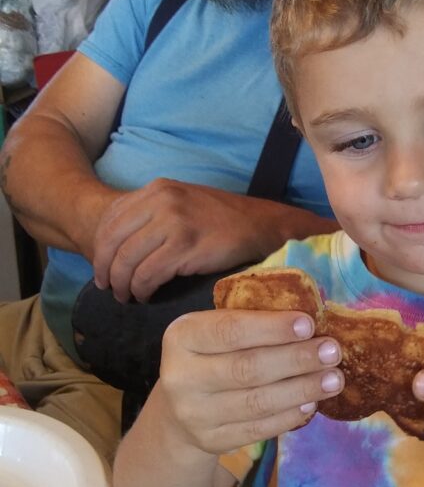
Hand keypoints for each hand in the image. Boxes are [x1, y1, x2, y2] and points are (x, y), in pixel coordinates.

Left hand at [91, 179, 272, 301]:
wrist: (261, 226)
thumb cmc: (222, 220)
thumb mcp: (182, 203)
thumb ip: (152, 214)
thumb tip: (119, 241)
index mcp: (157, 190)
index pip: (110, 220)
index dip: (99, 249)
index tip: (102, 269)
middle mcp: (162, 201)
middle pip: (113, 241)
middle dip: (105, 269)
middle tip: (108, 288)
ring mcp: (174, 222)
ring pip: (128, 260)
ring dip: (122, 284)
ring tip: (127, 296)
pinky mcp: (186, 246)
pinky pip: (149, 274)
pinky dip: (142, 289)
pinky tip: (146, 296)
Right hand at [156, 307, 344, 454]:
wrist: (180, 407)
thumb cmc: (213, 355)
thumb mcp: (217, 329)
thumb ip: (253, 321)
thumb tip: (312, 321)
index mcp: (182, 337)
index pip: (230, 330)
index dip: (272, 328)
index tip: (309, 324)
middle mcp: (180, 376)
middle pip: (247, 368)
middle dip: (296, 359)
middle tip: (333, 352)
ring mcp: (193, 414)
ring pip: (257, 402)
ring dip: (301, 390)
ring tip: (333, 379)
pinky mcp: (211, 441)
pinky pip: (257, 430)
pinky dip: (289, 416)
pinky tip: (311, 404)